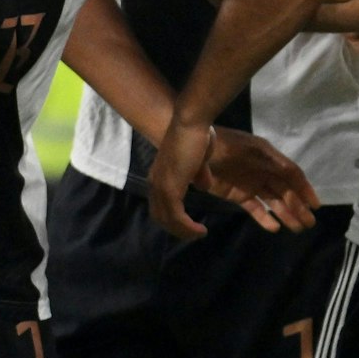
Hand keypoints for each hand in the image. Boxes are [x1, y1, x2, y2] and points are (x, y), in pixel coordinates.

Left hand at [147, 117, 212, 240]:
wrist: (191, 123)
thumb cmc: (196, 136)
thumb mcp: (199, 160)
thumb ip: (199, 174)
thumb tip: (203, 187)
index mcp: (159, 176)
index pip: (160, 205)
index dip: (173, 218)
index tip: (188, 225)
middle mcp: (155, 182)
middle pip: (160, 216)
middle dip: (177, 229)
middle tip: (194, 234)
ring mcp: (161, 186)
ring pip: (168, 219)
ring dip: (184, 231)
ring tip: (199, 234)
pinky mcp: (170, 188)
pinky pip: (177, 217)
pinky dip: (187, 227)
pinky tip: (200, 230)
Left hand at [196, 128, 319, 232]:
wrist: (190, 143)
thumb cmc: (211, 141)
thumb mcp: (233, 145)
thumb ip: (254, 157)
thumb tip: (279, 172)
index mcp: (265, 155)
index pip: (290, 173)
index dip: (303, 188)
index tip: (315, 204)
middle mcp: (262, 169)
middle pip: (285, 189)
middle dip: (298, 206)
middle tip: (309, 223)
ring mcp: (251, 182)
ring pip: (273, 200)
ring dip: (286, 213)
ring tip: (297, 228)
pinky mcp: (237, 193)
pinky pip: (255, 207)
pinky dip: (264, 217)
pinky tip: (274, 228)